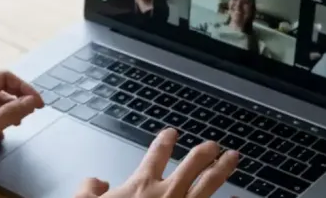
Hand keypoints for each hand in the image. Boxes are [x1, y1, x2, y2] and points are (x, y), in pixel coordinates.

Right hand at [74, 129, 237, 197]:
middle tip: (212, 146)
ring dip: (223, 168)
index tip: (172, 133)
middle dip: (204, 152)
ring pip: (210, 182)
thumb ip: (88, 189)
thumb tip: (96, 181)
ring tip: (232, 158)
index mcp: (142, 185)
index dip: (165, 140)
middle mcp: (168, 193)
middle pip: (192, 164)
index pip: (157, 154)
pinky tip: (237, 196)